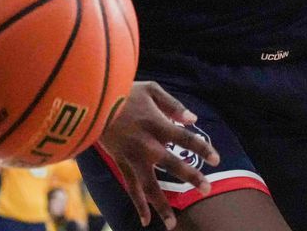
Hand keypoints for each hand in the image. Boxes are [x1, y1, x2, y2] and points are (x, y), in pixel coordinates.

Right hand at [97, 82, 220, 229]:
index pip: (186, 139)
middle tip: (207, 189)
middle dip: (192, 178)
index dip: (202, 149)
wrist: (90, 102)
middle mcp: (147, 145)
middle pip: (173, 166)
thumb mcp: (151, 89)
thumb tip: (193, 119)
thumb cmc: (123, 91)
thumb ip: (173, 105)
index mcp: (158, 125)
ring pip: (150, 187)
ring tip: (173, 223)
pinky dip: (138, 205)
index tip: (216, 159)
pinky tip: (146, 220)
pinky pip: (130, 188)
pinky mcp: (119, 164)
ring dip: (162, 205)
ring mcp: (132, 158)